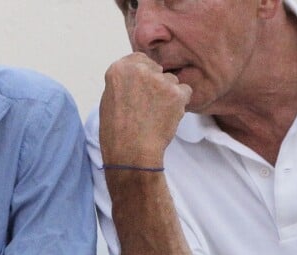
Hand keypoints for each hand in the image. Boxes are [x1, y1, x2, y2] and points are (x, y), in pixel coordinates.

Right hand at [99, 52, 191, 166]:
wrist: (132, 152)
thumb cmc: (117, 134)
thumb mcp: (110, 100)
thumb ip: (124, 84)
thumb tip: (137, 80)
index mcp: (119, 69)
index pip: (140, 59)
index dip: (145, 75)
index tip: (144, 89)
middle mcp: (139, 69)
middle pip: (157, 70)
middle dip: (157, 85)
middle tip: (151, 107)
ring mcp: (159, 80)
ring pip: (172, 81)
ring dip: (169, 95)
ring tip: (157, 116)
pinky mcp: (175, 93)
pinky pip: (186, 92)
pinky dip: (181, 104)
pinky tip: (168, 117)